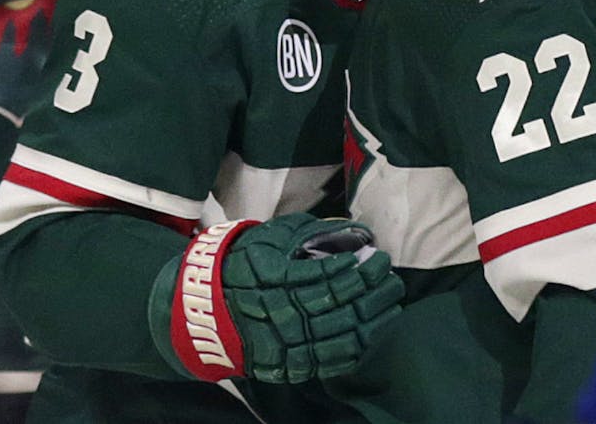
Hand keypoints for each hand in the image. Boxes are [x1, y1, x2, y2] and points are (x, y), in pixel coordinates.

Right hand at [152, 213, 403, 384]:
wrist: (203, 309)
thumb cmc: (242, 264)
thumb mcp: (266, 238)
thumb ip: (304, 234)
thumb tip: (348, 231)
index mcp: (272, 280)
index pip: (322, 277)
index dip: (354, 269)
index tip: (375, 256)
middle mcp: (277, 313)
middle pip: (335, 305)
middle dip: (370, 290)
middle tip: (391, 275)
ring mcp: (281, 343)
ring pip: (336, 335)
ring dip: (370, 319)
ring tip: (392, 302)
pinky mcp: (285, 364)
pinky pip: (326, 362)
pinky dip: (354, 349)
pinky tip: (373, 334)